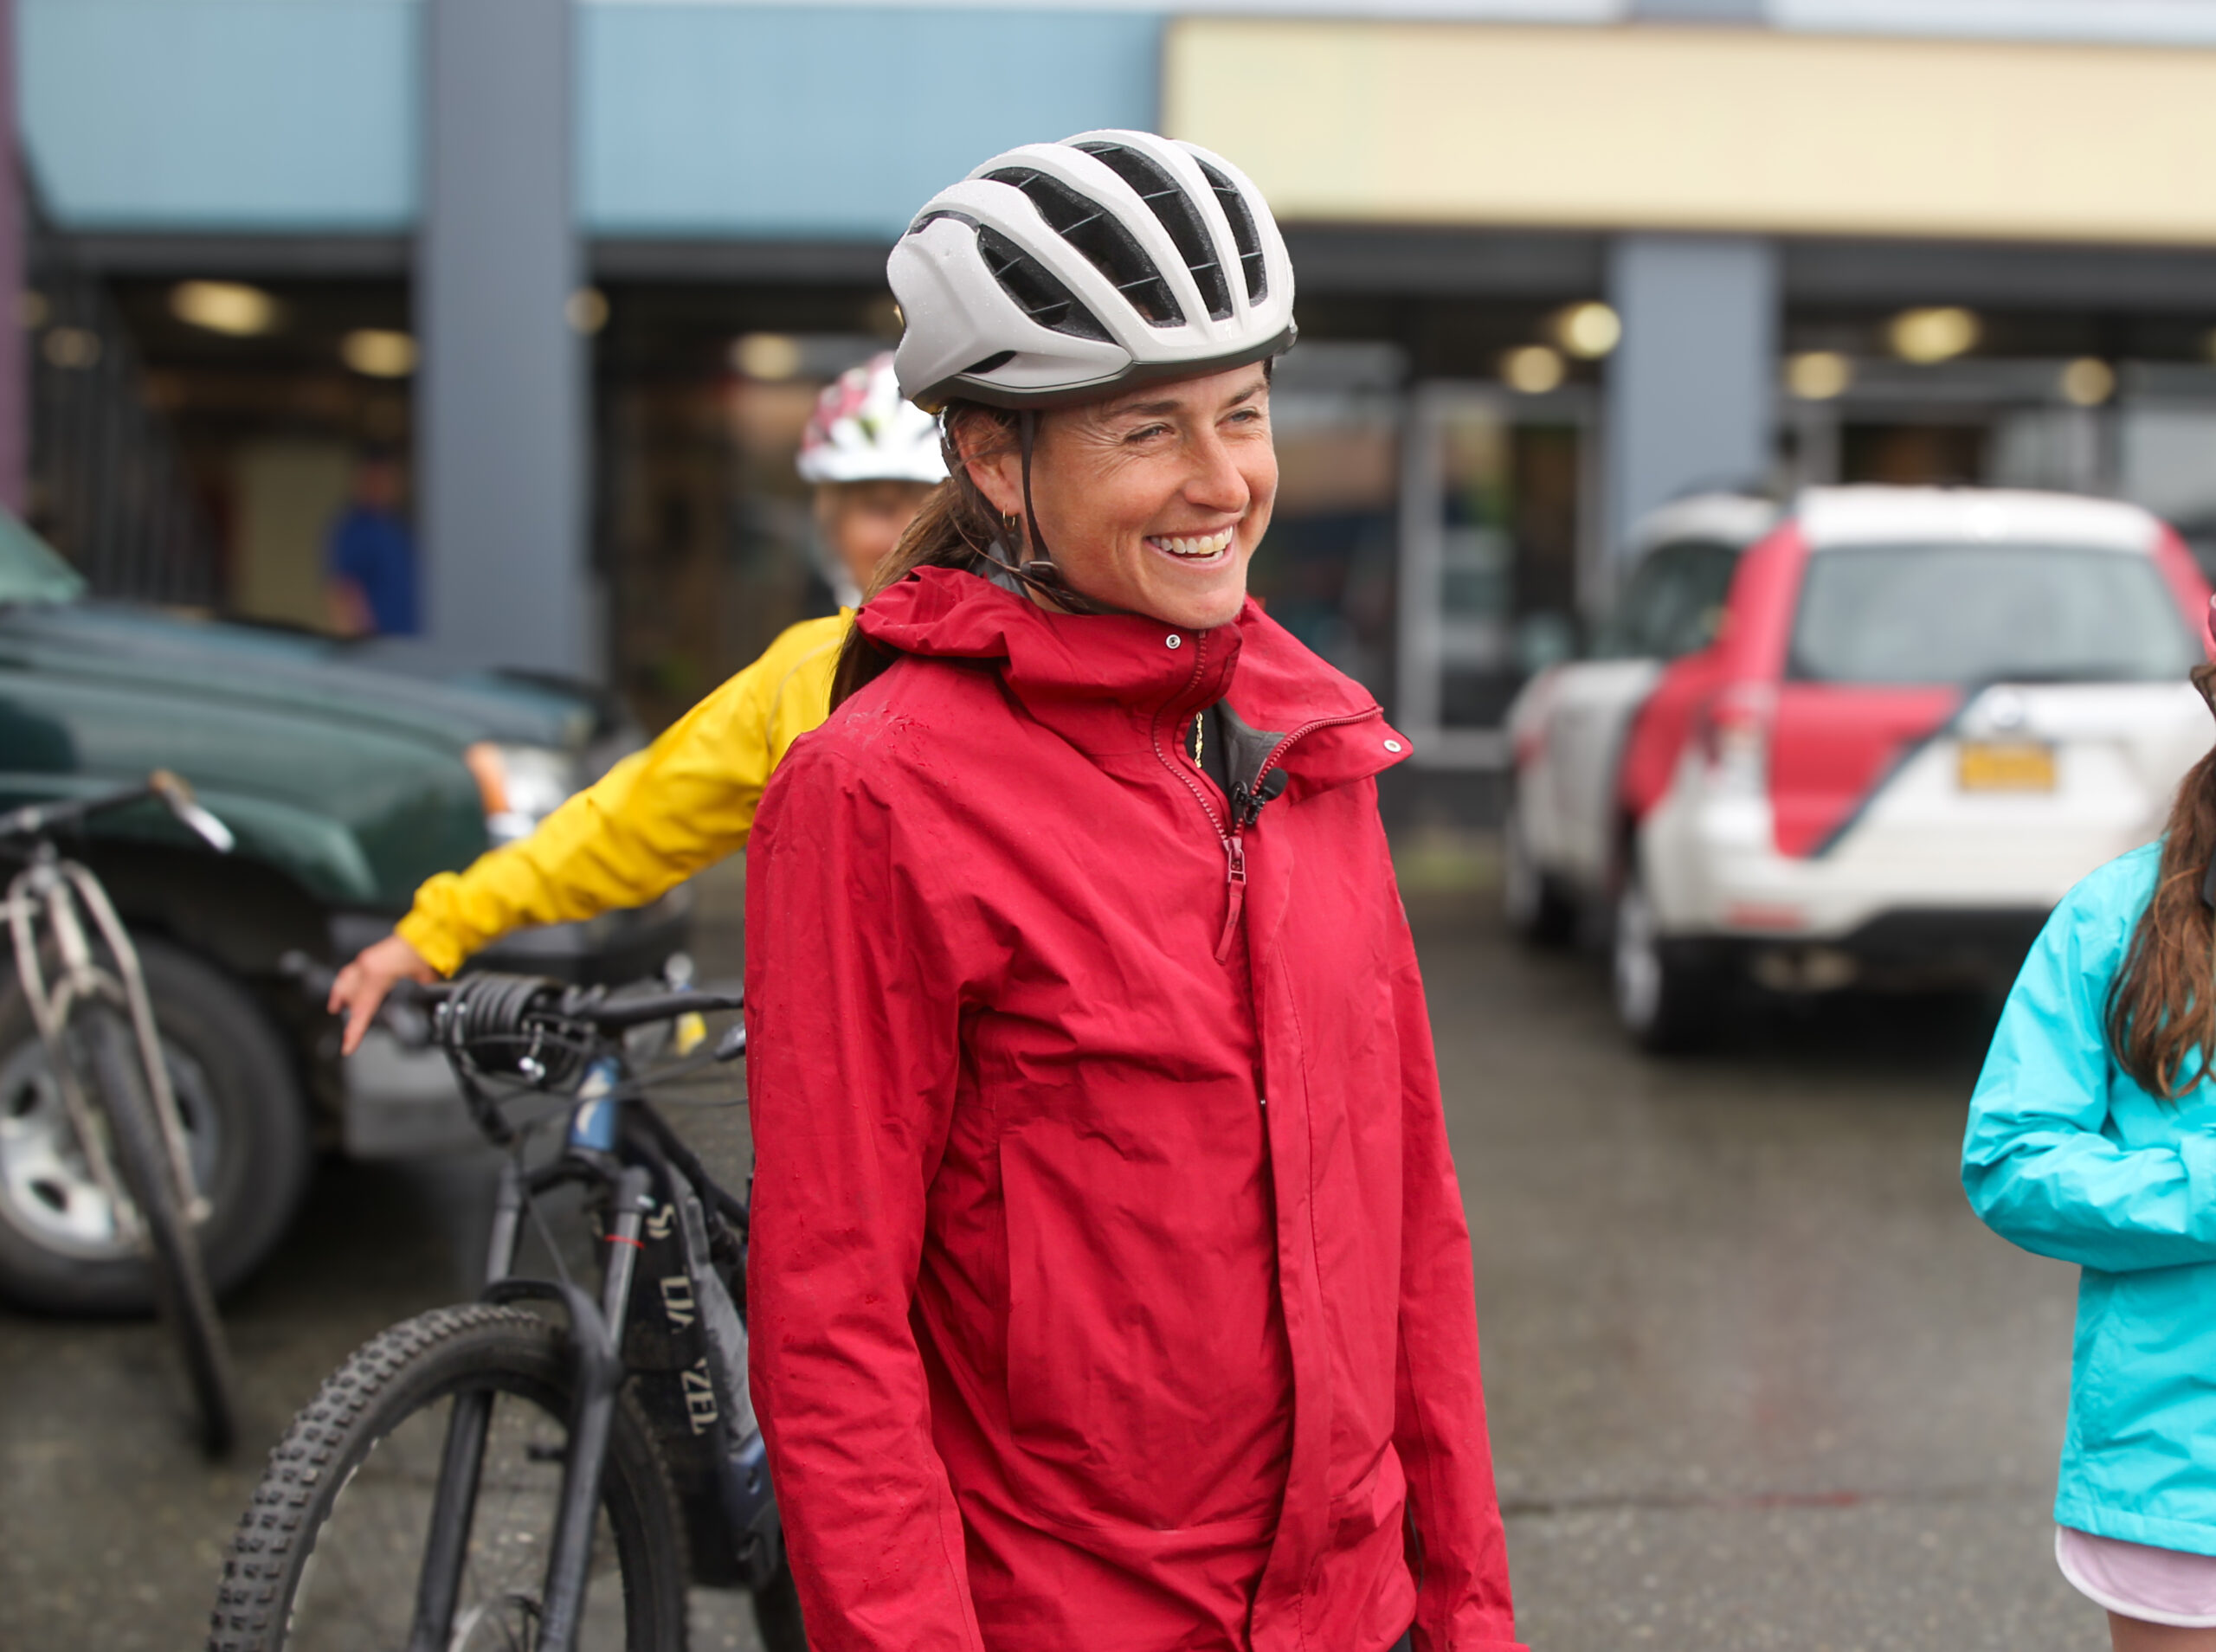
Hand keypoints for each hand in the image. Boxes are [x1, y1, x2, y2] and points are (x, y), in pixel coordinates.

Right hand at [328, 934, 438, 1055]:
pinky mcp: (369, 957)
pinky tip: (346, 990)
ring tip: (335, 1010)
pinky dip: (346, 984)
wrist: (429, 933)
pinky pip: (351, 973)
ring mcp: (366, 961)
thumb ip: (413, 998)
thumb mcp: (422, 983)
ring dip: (340, 997)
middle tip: (349, 1037)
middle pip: (350, 998)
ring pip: (345, 983)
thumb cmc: (426, 954)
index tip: (347, 1047)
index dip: (354, 1031)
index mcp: (377, 976)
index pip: (361, 1010)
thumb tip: (414, 1007)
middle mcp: (366, 967)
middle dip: (349, 1017)